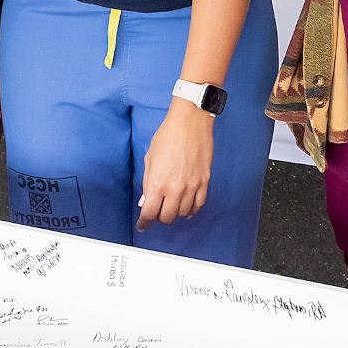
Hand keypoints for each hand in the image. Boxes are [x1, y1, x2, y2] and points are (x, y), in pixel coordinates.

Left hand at [137, 101, 214, 229]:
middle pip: (167, 217)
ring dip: (175, 213)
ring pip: (183, 213)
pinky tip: (186, 209)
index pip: (150, 213)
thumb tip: (146, 200)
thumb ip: (148, 182)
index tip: (143, 225)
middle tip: (156, 212)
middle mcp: (175, 188)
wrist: (190, 122)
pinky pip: (198, 205)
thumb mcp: (150, 158)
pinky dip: (191, 210)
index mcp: (158, 182)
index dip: (144, 222)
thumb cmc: (168, 135)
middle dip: (159, 217)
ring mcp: (192, 186)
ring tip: (171, 207)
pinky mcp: (204, 182)